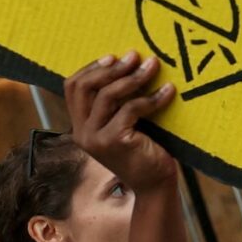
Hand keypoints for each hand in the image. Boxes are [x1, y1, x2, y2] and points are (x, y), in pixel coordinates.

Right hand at [66, 52, 179, 193]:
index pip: (72, 87)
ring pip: (107, 95)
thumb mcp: (124, 123)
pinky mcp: (113, 142)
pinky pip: (131, 109)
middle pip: (84, 87)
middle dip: (111, 68)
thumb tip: (128, 61)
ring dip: (133, 77)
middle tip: (135, 56)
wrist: (155, 185)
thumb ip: (116, 102)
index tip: (114, 56)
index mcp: (80, 126)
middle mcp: (82, 133)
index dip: (91, 68)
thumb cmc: (144, 149)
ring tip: (153, 66)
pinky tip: (168, 91)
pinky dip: (151, 98)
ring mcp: (95, 139)